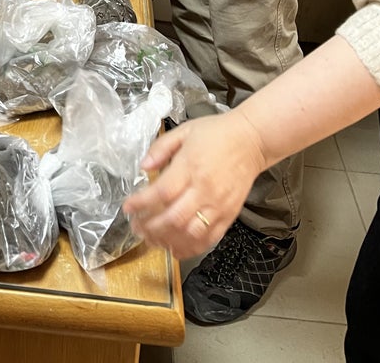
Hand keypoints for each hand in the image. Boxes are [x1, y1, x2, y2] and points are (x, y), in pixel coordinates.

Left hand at [123, 109, 267, 258]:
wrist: (251, 140)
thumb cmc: (216, 134)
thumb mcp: (184, 131)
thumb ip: (161, 147)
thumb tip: (144, 166)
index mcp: (189, 166)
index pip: (161, 192)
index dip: (141, 203)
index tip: (128, 208)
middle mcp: (203, 189)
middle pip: (173, 217)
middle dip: (150, 227)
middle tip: (136, 228)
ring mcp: (217, 205)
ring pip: (190, 233)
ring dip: (168, 240)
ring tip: (152, 240)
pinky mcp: (229, 216)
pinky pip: (209, 239)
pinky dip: (191, 248)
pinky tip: (176, 249)